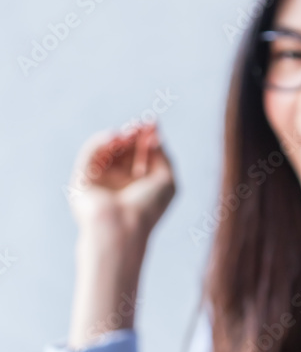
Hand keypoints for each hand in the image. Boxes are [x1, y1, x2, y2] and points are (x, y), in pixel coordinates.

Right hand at [68, 122, 176, 238]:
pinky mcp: (82, 181)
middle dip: (132, 136)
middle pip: (124, 152)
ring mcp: (100, 182)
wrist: (121, 228)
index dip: (146, 139)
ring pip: (107, 152)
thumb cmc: (147, 207)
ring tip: (129, 132)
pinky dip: (101, 143)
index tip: (153, 124)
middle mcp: (118, 184)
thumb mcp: (166, 180)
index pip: (141, 156)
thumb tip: (155, 135)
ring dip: (118, 139)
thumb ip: (162, 156)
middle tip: (139, 125)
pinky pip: (90, 155)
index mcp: (138, 187)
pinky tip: (115, 136)